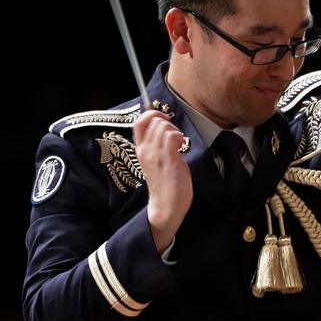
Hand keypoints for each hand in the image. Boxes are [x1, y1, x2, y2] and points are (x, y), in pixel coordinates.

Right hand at [134, 109, 192, 253]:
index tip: (164, 120)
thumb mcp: (155, 161)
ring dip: (175, 131)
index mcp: (141, 150)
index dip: (152, 114)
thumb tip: (166, 131)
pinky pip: (172, 136)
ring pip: (164, 126)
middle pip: (154, 121)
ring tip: (178, 144)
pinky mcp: (168, 159)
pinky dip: (179, 138)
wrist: (167, 206)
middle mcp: (145, 151)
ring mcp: (156, 155)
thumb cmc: (165, 185)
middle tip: (175, 138)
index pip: (139, 122)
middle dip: (169, 124)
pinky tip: (181, 147)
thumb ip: (157, 146)